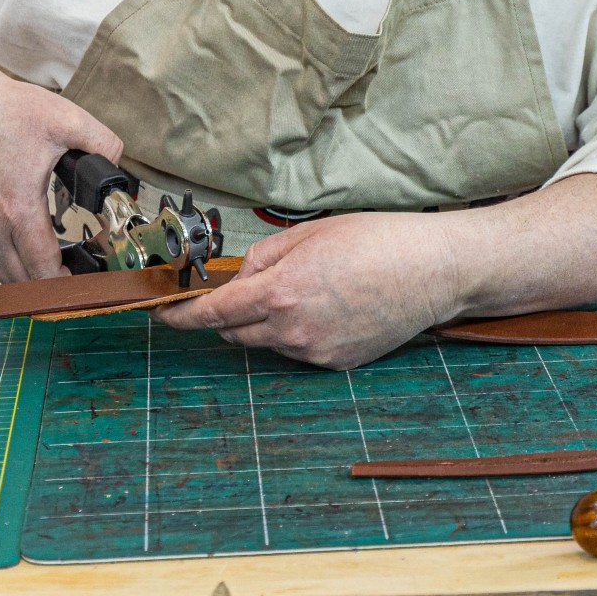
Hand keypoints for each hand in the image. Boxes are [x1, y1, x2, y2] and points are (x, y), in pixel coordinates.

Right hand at [0, 63, 121, 283]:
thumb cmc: (7, 111)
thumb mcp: (68, 121)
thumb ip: (104, 143)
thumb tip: (119, 164)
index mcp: (20, 209)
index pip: (44, 269)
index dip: (69, 285)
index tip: (92, 282)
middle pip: (22, 282)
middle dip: (53, 289)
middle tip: (83, 280)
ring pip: (3, 273)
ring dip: (31, 279)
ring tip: (62, 272)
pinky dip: (12, 265)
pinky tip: (32, 254)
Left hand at [154, 212, 460, 367]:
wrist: (434, 271)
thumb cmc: (378, 241)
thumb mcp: (312, 232)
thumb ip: (265, 255)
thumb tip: (239, 275)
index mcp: (280, 291)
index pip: (213, 312)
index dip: (182, 316)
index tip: (163, 314)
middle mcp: (291, 329)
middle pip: (234, 333)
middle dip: (230, 313)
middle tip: (250, 287)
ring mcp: (314, 352)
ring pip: (267, 342)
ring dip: (268, 322)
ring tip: (310, 290)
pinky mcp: (336, 363)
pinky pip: (299, 351)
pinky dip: (300, 332)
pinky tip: (332, 308)